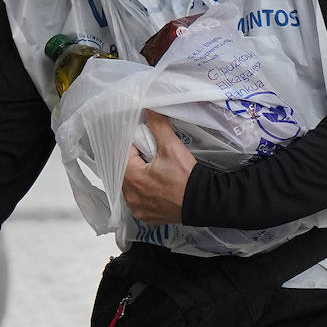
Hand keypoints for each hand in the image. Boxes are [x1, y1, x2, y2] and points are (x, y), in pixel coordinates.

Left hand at [121, 109, 197, 223]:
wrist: (204, 202)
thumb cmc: (186, 177)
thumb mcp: (172, 147)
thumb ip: (158, 126)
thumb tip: (149, 110)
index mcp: (131, 178)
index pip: (122, 154)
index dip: (132, 145)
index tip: (143, 142)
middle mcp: (130, 196)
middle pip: (125, 172)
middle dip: (135, 161)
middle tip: (150, 155)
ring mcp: (137, 208)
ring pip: (131, 187)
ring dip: (138, 177)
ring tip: (154, 171)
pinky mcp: (146, 216)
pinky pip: (138, 200)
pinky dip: (143, 192)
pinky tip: (155, 186)